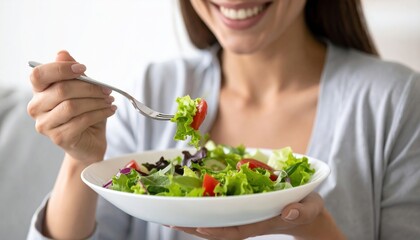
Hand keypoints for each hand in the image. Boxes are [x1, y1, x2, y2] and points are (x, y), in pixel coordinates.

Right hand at [27, 51, 116, 163]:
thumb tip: (62, 53)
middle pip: (61, 90)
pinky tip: (110, 110)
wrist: (89, 143)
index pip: (39, 74)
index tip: (84, 69)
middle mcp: (36, 108)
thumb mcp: (82, 90)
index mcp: (39, 92)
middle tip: (107, 90)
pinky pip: (81, 121)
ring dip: (96, 101)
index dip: (61, 69)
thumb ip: (72, 73)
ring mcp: (45, 125)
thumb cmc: (84, 113)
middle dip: (89, 88)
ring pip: (72, 106)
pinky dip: (100, 113)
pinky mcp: (59, 138)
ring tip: (110, 100)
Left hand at [174, 192, 344, 239]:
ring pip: (216, 223)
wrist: (305, 212)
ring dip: (194, 220)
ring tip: (171, 216)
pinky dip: (204, 210)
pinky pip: (221, 213)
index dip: (218, 231)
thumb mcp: (310, 207)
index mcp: (262, 223)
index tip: (199, 227)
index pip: (237, 231)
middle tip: (171, 221)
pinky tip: (189, 205)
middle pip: (219, 229)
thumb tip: (288, 212)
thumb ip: (302, 211)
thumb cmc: (308, 208)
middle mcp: (249, 222)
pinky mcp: (243, 210)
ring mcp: (244, 217)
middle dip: (195, 227)